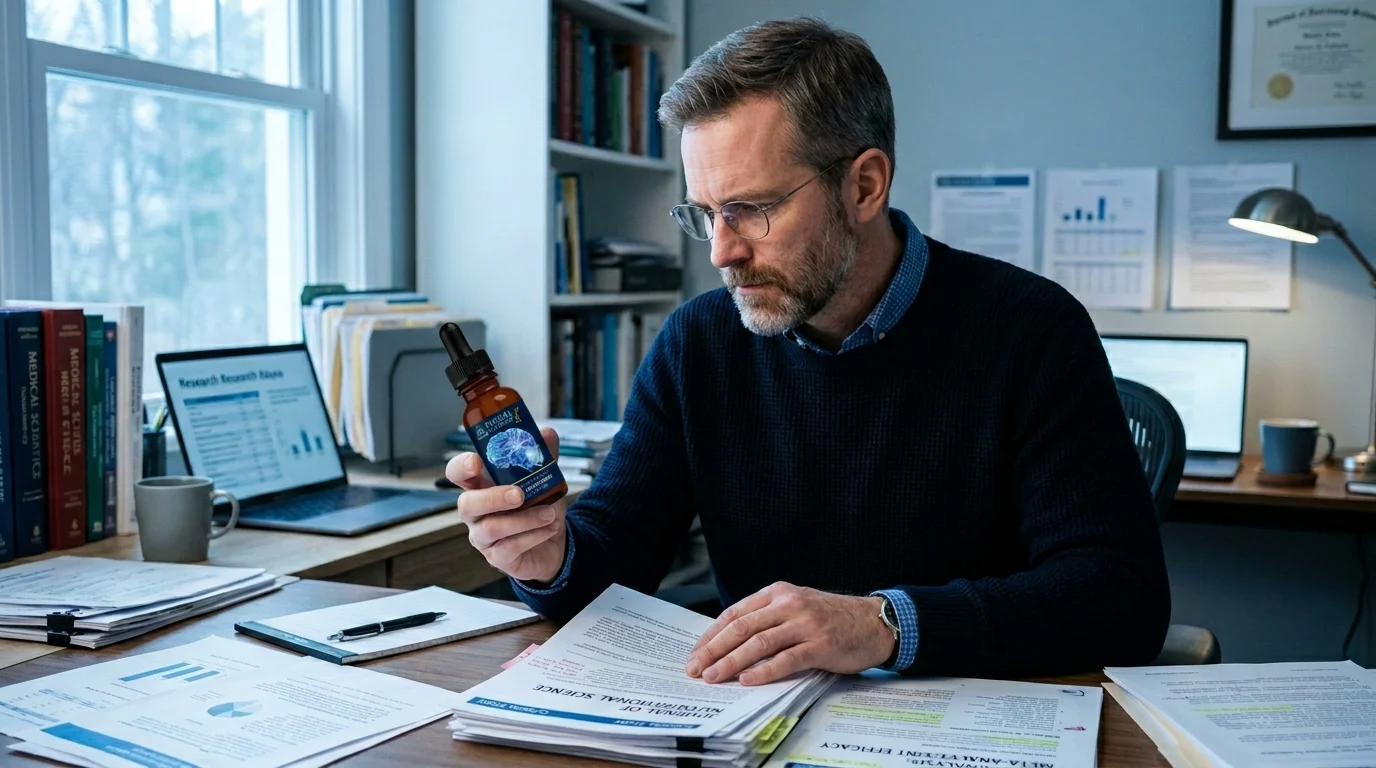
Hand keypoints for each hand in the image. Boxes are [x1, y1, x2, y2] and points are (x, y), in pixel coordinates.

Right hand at [447, 427, 568, 583]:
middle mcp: (476, 512)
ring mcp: (483, 537)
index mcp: (481, 486)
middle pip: (465, 504)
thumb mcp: (545, 479)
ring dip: (524, 519)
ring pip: (491, 528)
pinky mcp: (497, 557)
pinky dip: (532, 536)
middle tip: (519, 494)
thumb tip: (545, 433)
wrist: (555, 543)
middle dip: (492, 497)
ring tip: (549, 514)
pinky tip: (549, 528)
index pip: (457, 474)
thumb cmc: (539, 507)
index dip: (460, 467)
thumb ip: (543, 456)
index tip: (476, 462)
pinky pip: (508, 548)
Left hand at [684, 582, 894, 686]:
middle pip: (741, 627)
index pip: (735, 613)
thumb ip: (767, 617)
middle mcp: (789, 604)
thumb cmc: (831, 617)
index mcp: (777, 592)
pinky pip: (786, 659)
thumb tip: (729, 641)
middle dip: (713, 650)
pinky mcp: (820, 645)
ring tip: (714, 677)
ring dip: (731, 662)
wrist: (874, 621)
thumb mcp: (796, 605)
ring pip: (759, 643)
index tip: (695, 653)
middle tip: (695, 669)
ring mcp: (805, 624)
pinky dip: (764, 670)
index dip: (711, 634)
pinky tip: (747, 680)